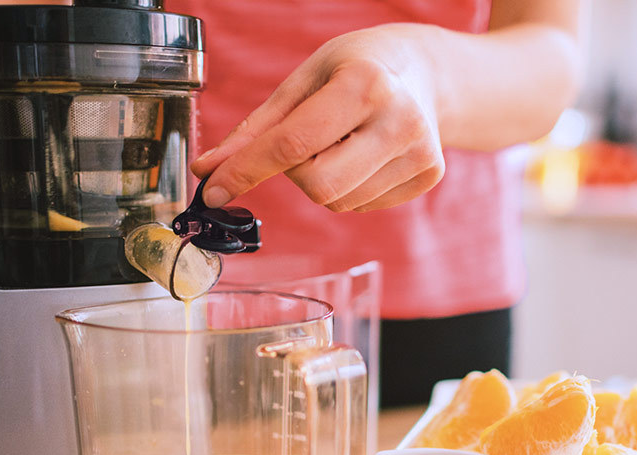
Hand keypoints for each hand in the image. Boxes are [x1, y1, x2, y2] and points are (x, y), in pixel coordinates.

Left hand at [190, 24, 445, 212]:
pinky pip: (362, 206)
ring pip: (338, 202)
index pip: (293, 144)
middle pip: (318, 185)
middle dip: (295, 173)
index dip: (246, 171)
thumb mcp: (304, 82)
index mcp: (365, 84)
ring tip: (343, 141)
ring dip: (323, 180)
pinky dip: (349, 188)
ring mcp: (421, 153)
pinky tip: (364, 155)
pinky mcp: (429, 176)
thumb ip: (256, 131)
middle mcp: (400, 121)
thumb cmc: (356, 68)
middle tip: (307, 140)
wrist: (426, 72)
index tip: (212, 190)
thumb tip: (207, 171)